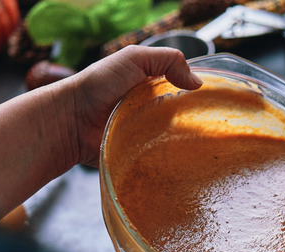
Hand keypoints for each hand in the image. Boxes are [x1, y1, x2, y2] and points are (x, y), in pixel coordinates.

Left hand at [70, 45, 203, 166]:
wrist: (71, 119)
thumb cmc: (98, 84)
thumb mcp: (134, 58)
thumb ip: (168, 60)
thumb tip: (197, 82)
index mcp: (150, 87)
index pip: (182, 91)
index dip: (196, 95)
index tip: (213, 101)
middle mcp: (149, 111)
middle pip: (181, 118)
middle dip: (193, 122)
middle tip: (207, 126)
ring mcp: (143, 135)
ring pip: (172, 141)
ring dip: (181, 143)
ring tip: (196, 145)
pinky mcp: (137, 156)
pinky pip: (157, 160)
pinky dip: (165, 160)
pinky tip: (177, 160)